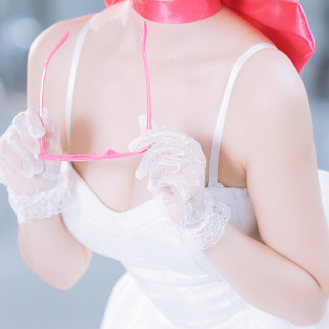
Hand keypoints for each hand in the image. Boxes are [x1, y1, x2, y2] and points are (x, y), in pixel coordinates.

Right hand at [0, 107, 66, 221]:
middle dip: (29, 141)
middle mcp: (19, 126)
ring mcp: (6, 137)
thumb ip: (51, 131)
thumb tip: (46, 113)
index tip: (40, 135)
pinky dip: (14, 163)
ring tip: (37, 169)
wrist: (40, 182)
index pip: (31, 112)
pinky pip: (0, 152)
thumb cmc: (50, 162)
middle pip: (17, 122)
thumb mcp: (56, 148)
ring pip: (9, 139)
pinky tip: (26, 172)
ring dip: (24, 157)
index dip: (34, 122)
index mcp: (36, 121)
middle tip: (40, 157)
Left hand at [129, 124, 228, 249]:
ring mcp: (196, 169)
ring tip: (158, 185)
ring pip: (161, 163)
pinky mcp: (191, 184)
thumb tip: (142, 117)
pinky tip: (166, 192)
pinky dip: (159, 186)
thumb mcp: (162, 159)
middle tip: (140, 175)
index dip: (145, 138)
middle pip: (162, 146)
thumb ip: (154, 139)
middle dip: (146, 161)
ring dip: (153, 177)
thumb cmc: (174, 184)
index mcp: (190, 145)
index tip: (132, 147)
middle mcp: (196, 154)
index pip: (165, 133)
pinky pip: (164, 178)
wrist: (187, 211)